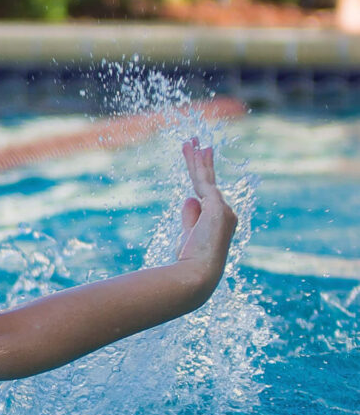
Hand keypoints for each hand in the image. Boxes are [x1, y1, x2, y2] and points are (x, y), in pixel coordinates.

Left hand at [176, 139, 236, 280]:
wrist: (197, 274)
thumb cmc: (191, 261)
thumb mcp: (188, 236)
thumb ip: (191, 217)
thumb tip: (189, 198)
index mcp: (219, 220)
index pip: (207, 194)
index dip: (201, 177)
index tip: (197, 162)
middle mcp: (225, 212)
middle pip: (209, 182)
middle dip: (202, 161)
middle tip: (197, 142)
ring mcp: (222, 209)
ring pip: (205, 177)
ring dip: (196, 158)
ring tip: (191, 140)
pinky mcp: (215, 207)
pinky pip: (202, 180)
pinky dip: (197, 164)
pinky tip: (193, 150)